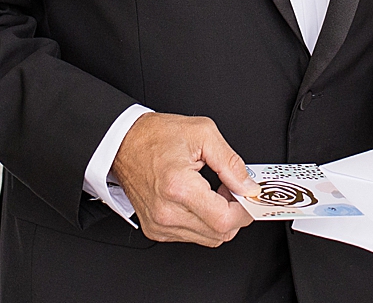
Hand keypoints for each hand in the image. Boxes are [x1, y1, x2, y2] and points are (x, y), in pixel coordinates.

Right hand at [111, 112, 260, 245]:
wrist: (123, 143)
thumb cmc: (156, 136)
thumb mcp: (203, 134)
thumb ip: (231, 163)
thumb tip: (249, 186)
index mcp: (178, 188)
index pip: (224, 219)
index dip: (245, 210)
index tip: (249, 196)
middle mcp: (167, 212)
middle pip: (220, 234)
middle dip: (236, 214)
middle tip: (232, 189)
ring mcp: (160, 225)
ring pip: (209, 239)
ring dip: (220, 219)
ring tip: (214, 191)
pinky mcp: (156, 230)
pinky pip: (193, 236)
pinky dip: (204, 222)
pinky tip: (201, 200)